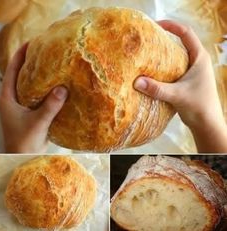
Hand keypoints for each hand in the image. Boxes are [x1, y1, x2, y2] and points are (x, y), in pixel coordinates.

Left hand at [0, 43, 67, 152]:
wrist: (25, 156)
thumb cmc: (23, 142)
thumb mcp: (36, 122)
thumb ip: (49, 106)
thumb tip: (63, 89)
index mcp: (8, 98)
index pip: (12, 71)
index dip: (20, 56)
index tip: (30, 43)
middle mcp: (15, 99)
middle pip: (22, 75)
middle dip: (32, 63)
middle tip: (45, 52)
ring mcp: (24, 105)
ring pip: (32, 86)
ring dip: (42, 77)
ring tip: (54, 66)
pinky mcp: (33, 111)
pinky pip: (41, 96)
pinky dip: (49, 90)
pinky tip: (58, 87)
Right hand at [134, 20, 226, 152]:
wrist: (206, 123)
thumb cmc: (198, 106)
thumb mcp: (177, 95)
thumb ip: (157, 88)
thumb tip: (136, 81)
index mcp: (199, 58)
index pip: (186, 34)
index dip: (171, 26)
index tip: (155, 25)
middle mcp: (196, 62)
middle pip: (179, 44)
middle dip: (164, 40)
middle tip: (147, 40)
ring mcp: (191, 72)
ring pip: (175, 57)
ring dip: (162, 55)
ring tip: (146, 56)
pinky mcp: (186, 81)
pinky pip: (173, 69)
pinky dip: (162, 69)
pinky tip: (151, 73)